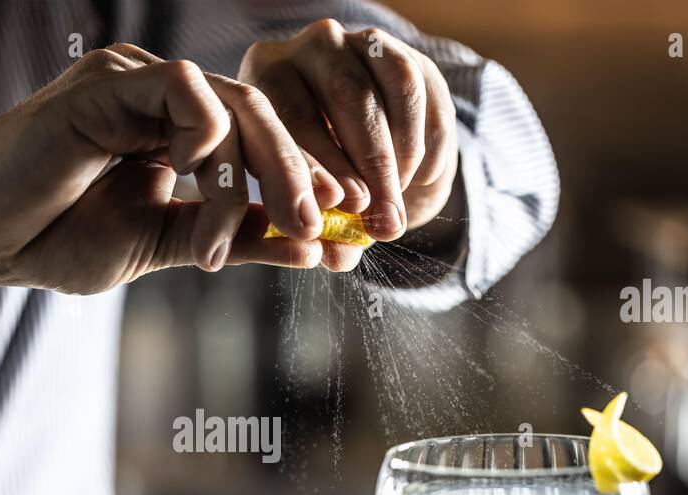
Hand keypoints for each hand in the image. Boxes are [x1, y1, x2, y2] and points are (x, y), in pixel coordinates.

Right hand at [0, 45, 336, 294]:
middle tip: (325, 227)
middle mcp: (162, 98)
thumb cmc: (52, 240)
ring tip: (251, 236)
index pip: (262, 144)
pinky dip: (210, 141)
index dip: (308, 182)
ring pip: (234, 108)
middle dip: (302, 176)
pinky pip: (186, 94)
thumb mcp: (161, 246)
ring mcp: (134, 84)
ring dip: (257, 177)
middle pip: (262, 119)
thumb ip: (232, 241)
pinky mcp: (106, 84)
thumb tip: (310, 249)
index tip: (345, 231)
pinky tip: (198, 184)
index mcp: (177, 131)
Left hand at [240, 19, 459, 269]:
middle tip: (372, 217)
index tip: (327, 207)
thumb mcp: (314, 202)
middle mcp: (309, 47)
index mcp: (264, 79)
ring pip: (389, 91)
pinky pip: (418, 92)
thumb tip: (336, 258)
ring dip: (394, 158)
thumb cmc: (325, 178)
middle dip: (360, 164)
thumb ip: (324, 229)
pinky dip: (422, 143)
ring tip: (394, 209)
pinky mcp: (404, 51)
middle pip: (341, 97)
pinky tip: (417, 181)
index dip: (310, 162)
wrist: (369, 146)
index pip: (286, 114)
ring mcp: (358, 43)